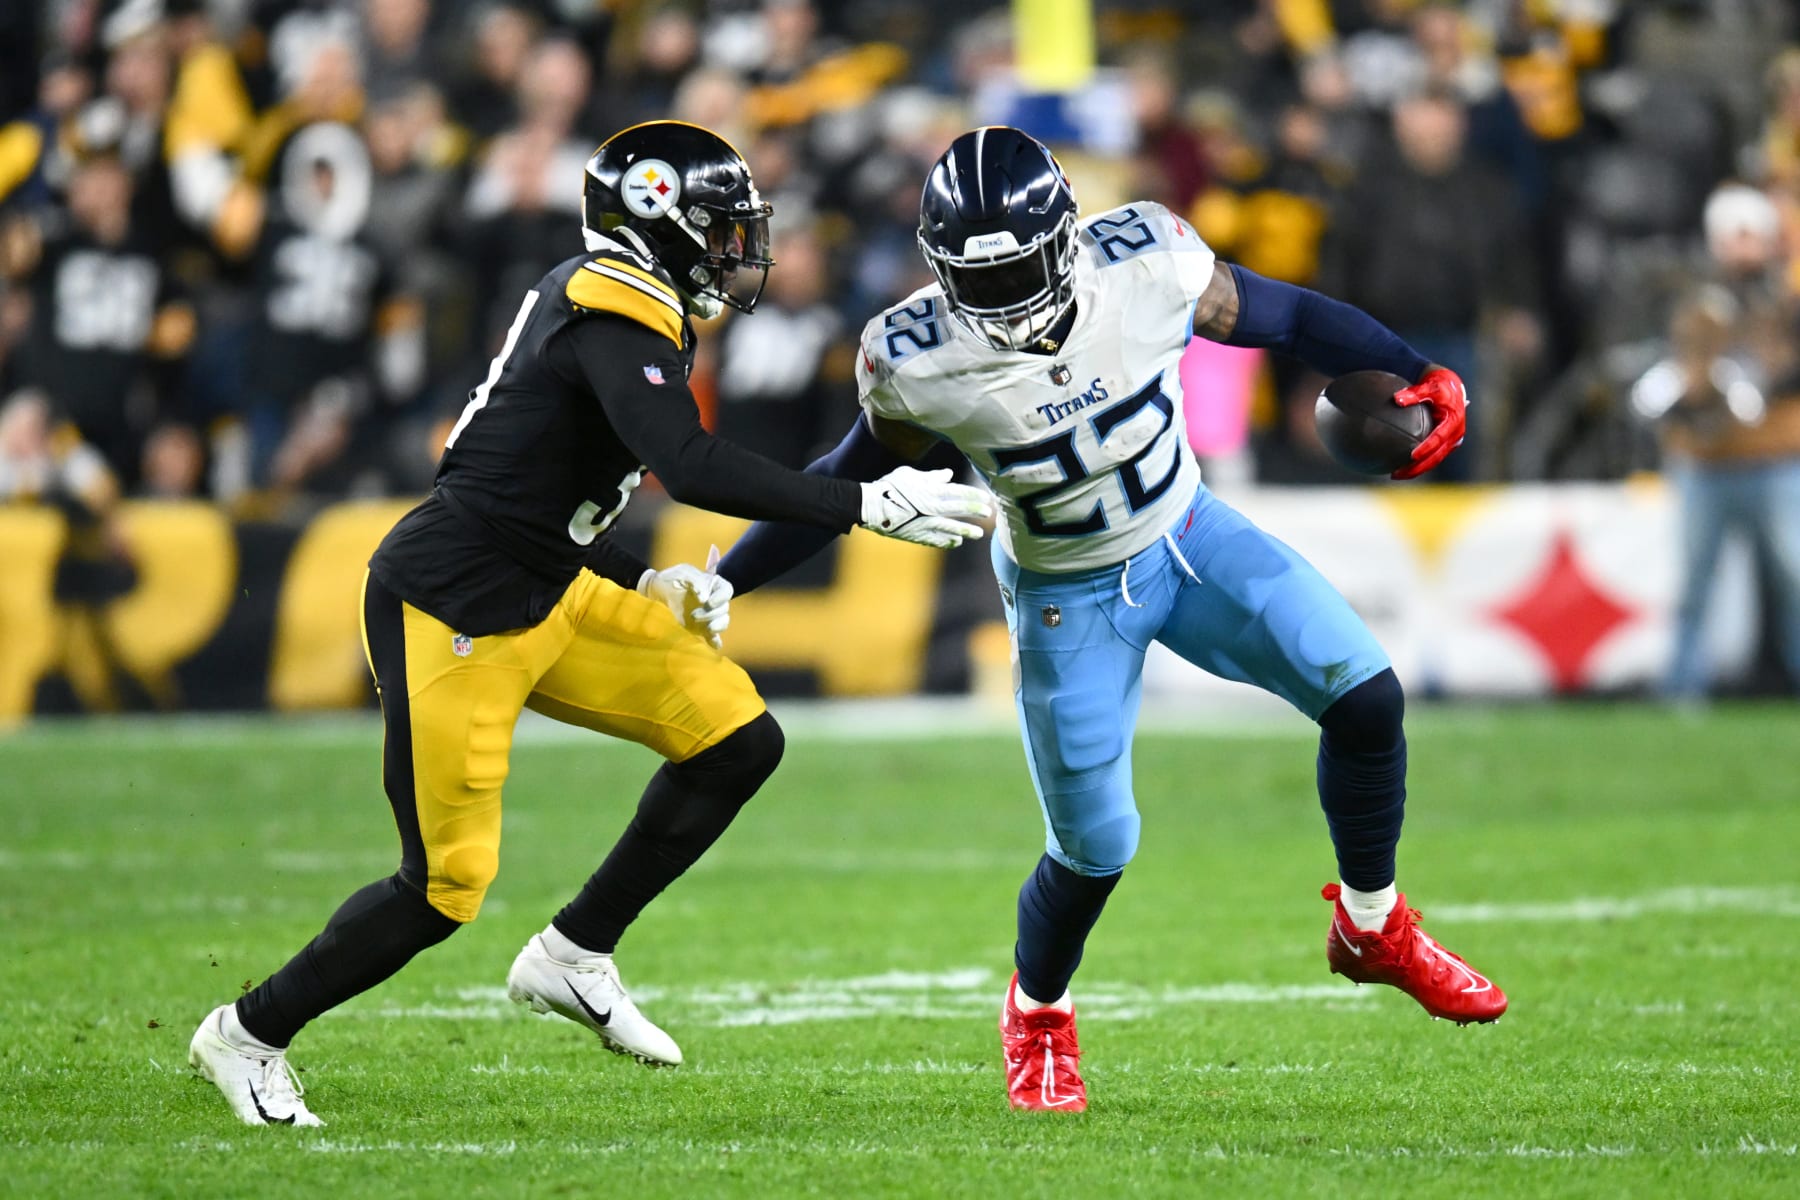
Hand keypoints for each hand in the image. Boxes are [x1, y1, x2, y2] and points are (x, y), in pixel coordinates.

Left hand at [637, 549, 732, 647]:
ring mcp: (710, 615)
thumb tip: (704, 600)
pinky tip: (714, 644)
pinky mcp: (702, 628)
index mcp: (715, 585)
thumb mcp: (685, 573)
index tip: (708, 603)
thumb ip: (697, 583)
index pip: (727, 591)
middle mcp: (716, 601)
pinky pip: (713, 637)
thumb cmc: (674, 578)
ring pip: (722, 622)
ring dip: (716, 626)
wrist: (661, 589)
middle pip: (724, 609)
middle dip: (711, 614)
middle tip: (694, 615)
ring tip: (707, 629)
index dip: (721, 598)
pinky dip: (715, 641)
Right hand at [859, 466, 992, 548]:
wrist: (870, 507)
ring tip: (978, 534)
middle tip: (988, 514)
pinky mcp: (917, 535)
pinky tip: (956, 542)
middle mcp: (931, 508)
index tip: (986, 498)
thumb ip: (932, 477)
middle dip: (975, 512)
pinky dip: (947, 541)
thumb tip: (949, 475)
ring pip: (950, 528)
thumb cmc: (889, 486)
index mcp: (931, 491)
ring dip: (965, 531)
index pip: (958, 493)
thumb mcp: (910, 475)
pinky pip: (936, 540)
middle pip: (958, 510)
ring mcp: (925, 524)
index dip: (973, 495)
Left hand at [1391, 367, 1467, 479]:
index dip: (1426, 448)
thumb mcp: (1429, 386)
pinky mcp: (1445, 444)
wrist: (1451, 388)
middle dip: (1418, 468)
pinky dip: (1418, 464)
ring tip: (1395, 475)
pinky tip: (1400, 467)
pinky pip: (1432, 456)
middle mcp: (1455, 434)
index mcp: (1454, 421)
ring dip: (1416, 470)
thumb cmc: (1439, 386)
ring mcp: (1451, 441)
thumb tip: (1397, 399)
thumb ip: (1415, 393)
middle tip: (1398, 473)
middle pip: (1436, 456)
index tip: (1412, 455)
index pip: (1439, 439)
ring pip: (1434, 460)